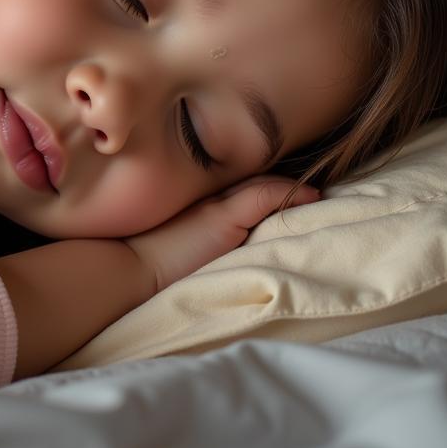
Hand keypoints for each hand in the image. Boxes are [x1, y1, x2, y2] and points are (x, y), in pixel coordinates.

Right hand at [122, 176, 319, 296]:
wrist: (127, 268)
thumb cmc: (144, 264)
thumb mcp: (178, 249)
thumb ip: (203, 241)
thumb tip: (216, 255)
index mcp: (200, 205)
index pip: (242, 186)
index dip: (267, 182)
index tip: (292, 185)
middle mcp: (210, 197)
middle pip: (255, 180)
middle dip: (284, 179)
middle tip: (315, 180)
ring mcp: (218, 204)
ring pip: (264, 184)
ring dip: (294, 187)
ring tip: (320, 190)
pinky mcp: (225, 216)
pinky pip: (266, 196)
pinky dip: (291, 194)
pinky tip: (314, 196)